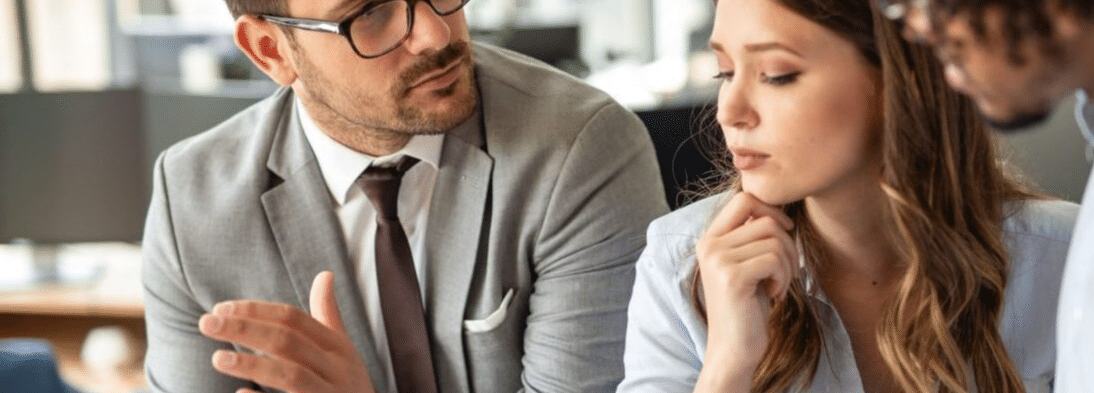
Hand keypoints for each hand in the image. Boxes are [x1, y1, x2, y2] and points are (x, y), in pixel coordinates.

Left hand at [198, 271, 374, 392]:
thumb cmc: (348, 387)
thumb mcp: (343, 352)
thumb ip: (328, 317)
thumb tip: (325, 274)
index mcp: (339, 348)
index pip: (294, 319)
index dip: (257, 311)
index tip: (220, 308)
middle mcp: (336, 371)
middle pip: (287, 341)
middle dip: (245, 328)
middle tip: (206, 323)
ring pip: (290, 375)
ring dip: (252, 365)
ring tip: (218, 358)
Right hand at [693, 193, 796, 390]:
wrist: (733, 349)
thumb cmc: (747, 307)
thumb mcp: (747, 264)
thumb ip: (752, 237)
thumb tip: (779, 209)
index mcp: (710, 238)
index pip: (744, 199)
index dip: (772, 211)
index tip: (784, 233)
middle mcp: (709, 245)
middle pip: (765, 219)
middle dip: (787, 243)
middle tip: (785, 270)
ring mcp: (718, 260)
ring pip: (774, 240)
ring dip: (787, 264)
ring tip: (778, 284)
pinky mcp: (732, 277)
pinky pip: (774, 259)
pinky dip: (783, 278)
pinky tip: (774, 294)